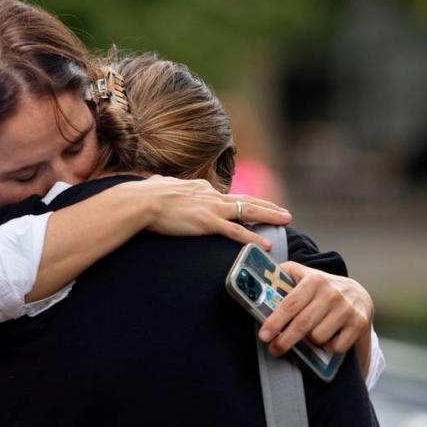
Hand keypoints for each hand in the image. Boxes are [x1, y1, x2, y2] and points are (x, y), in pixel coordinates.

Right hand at [121, 175, 291, 249]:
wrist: (141, 202)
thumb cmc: (144, 196)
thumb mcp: (157, 185)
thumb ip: (162, 184)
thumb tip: (154, 182)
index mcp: (200, 188)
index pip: (226, 196)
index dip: (242, 203)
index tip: (253, 208)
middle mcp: (210, 195)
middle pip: (246, 199)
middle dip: (267, 206)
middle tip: (284, 212)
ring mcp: (211, 208)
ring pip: (248, 210)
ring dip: (270, 215)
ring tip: (286, 220)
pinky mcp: (208, 222)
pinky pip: (237, 231)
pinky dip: (253, 238)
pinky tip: (266, 245)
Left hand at [256, 262, 373, 357]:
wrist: (359, 295)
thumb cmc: (321, 288)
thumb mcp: (303, 275)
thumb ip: (282, 274)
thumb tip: (257, 280)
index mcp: (314, 280)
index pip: (290, 305)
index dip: (274, 322)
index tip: (263, 336)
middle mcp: (332, 293)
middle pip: (302, 326)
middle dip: (284, 341)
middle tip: (274, 349)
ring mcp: (347, 309)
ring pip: (318, 338)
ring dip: (310, 341)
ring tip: (309, 334)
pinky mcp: (359, 324)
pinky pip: (335, 347)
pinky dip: (328, 347)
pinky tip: (328, 338)